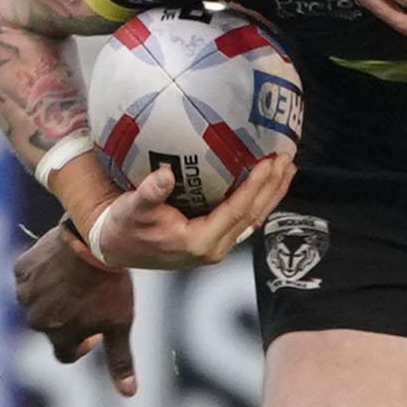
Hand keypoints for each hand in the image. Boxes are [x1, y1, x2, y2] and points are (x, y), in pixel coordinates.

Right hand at [13, 226, 138, 395]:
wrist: (94, 243)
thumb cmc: (110, 287)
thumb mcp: (119, 324)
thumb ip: (120, 361)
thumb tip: (129, 394)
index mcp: (60, 338)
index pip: (67, 353)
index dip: (84, 343)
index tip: (96, 329)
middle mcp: (36, 321)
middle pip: (51, 327)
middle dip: (66, 319)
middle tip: (88, 298)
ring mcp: (25, 296)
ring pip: (37, 302)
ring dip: (51, 297)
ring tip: (75, 280)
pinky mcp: (20, 271)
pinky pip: (28, 277)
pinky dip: (41, 274)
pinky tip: (61, 265)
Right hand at [87, 154, 294, 272]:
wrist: (118, 249)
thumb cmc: (125, 228)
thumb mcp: (132, 209)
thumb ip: (149, 194)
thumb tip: (165, 174)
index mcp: (199, 242)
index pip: (237, 211)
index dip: (256, 187)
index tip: (269, 163)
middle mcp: (214, 247)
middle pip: (253, 214)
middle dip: (273, 186)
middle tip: (286, 158)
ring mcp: (217, 245)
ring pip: (254, 218)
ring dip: (272, 193)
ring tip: (288, 167)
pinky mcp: (216, 239)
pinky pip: (246, 219)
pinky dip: (260, 200)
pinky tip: (269, 183)